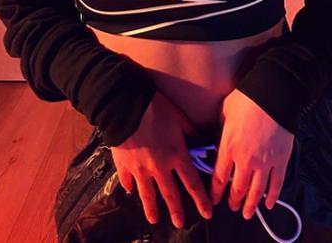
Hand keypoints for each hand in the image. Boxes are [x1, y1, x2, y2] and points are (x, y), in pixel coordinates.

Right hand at [110, 90, 213, 228]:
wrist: (125, 107)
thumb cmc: (156, 109)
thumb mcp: (180, 118)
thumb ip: (192, 132)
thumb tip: (203, 141)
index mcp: (176, 155)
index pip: (192, 183)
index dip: (201, 199)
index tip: (207, 213)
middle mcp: (160, 167)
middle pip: (171, 194)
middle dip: (177, 211)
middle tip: (180, 224)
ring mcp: (140, 170)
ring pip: (148, 195)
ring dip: (152, 209)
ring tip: (154, 220)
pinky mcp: (124, 166)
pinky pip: (127, 181)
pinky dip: (129, 187)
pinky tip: (130, 192)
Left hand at [209, 88, 293, 220]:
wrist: (273, 94)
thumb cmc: (247, 98)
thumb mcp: (224, 112)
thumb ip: (220, 130)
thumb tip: (218, 140)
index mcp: (228, 147)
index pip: (219, 178)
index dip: (216, 193)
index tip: (215, 200)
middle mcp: (245, 160)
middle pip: (238, 189)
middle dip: (234, 201)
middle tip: (232, 207)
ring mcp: (265, 162)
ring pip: (257, 192)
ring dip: (251, 205)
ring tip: (248, 213)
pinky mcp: (281, 160)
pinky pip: (277, 184)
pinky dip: (273, 197)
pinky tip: (269, 204)